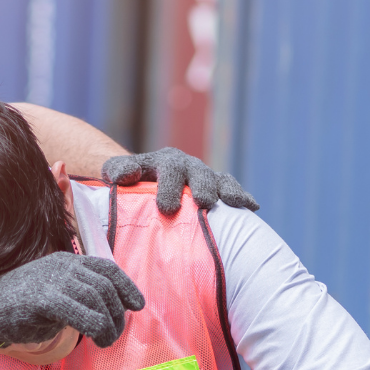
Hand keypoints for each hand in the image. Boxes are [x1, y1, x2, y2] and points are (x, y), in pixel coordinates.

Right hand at [0, 251, 144, 349]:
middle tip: (114, 333)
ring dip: (109, 324)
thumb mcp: (54, 294)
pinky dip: (96, 327)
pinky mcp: (45, 300)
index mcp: (66, 261)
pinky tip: (97, 339)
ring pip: (98, 300)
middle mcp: (62, 267)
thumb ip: (79, 295)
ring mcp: (53, 281)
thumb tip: (109, 310)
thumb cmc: (21, 308)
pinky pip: (83, 314)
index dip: (126, 286)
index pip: (105, 268)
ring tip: (106, 340)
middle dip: (117, 313)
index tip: (137, 304)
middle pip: (105, 286)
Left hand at [102, 147, 260, 215]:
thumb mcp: (118, 173)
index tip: (167, 208)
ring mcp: (204, 176)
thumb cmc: (130, 184)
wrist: (145, 182)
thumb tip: (124, 175)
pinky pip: (231, 189)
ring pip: (218, 180)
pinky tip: (252, 207)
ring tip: (232, 202)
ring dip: (226, 190)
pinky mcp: (217, 188)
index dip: (169, 187)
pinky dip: (242, 196)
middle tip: (202, 202)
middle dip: (201, 187)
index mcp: (163, 161)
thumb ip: (117, 170)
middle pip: (197, 174)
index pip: (168, 170)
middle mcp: (187, 166)